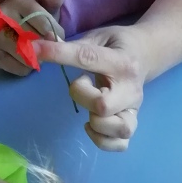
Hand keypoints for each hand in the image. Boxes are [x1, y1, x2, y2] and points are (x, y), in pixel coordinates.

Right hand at [0, 0, 63, 75]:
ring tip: (35, 51)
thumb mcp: (41, 5)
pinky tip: (24, 58)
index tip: (55, 36)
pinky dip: (27, 67)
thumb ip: (52, 0)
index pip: (46, 26)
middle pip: (38, 44)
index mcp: (18, 1)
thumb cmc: (27, 16)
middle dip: (46, 48)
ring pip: (29, 58)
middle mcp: (3, 17)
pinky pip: (21, 69)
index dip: (56, 36)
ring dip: (37, 59)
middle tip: (44, 45)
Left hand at [34, 25, 148, 150]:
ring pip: (117, 129)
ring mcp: (133, 110)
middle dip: (83, 98)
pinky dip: (103, 140)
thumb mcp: (98, 37)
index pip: (87, 58)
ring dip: (96, 122)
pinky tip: (93, 126)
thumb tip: (37, 47)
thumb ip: (72, 45)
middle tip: (84, 86)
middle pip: (103, 106)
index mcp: (121, 62)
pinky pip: (120, 144)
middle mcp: (130, 89)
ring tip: (91, 109)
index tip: (37, 50)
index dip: (58, 54)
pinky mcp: (132, 124)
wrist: (144, 56)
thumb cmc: (116, 46)